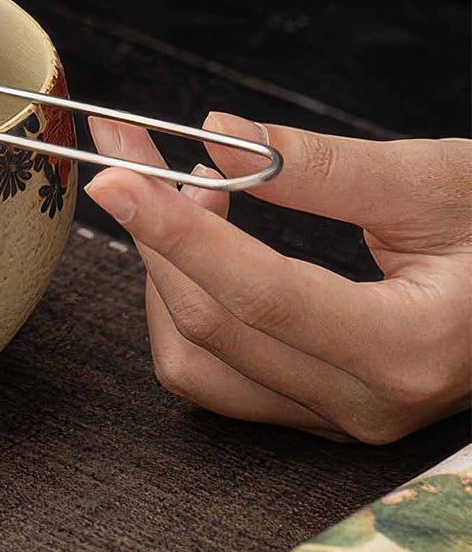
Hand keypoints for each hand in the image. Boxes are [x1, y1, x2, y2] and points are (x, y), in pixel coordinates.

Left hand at [85, 114, 471, 442]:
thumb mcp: (437, 181)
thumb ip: (324, 165)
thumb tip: (217, 136)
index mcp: (408, 348)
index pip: (258, 294)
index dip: (174, 230)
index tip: (113, 176)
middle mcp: (367, 401)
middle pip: (210, 322)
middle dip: (153, 227)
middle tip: (130, 146)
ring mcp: (340, 416)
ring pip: (196, 359)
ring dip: (167, 268)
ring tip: (192, 190)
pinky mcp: (319, 408)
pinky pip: (215, 371)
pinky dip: (188, 301)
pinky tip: (209, 238)